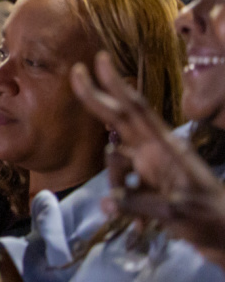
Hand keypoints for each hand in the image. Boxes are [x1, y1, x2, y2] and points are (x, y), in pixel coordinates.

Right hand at [71, 52, 224, 265]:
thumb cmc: (210, 218)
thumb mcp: (177, 212)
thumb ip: (139, 204)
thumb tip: (106, 203)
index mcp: (164, 148)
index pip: (135, 111)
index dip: (115, 86)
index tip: (98, 61)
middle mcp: (155, 151)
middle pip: (120, 119)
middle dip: (98, 98)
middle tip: (76, 72)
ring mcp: (153, 167)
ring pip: (117, 161)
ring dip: (116, 185)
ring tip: (136, 219)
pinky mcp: (152, 185)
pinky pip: (126, 186)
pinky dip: (126, 203)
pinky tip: (140, 226)